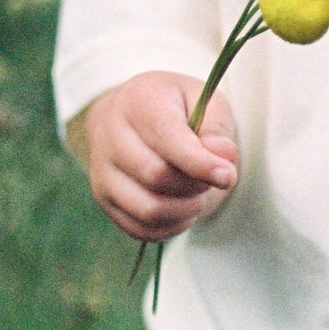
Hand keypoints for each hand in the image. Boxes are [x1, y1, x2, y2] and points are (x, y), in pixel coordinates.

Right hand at [77, 71, 237, 242]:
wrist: (136, 118)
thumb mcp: (204, 101)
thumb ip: (216, 128)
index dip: (199, 163)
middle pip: (156, 176)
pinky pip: (141, 229)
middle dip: (196, 184)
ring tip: (197, 192)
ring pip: (148, 209)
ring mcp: (101, 170)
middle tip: (213, 176)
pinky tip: (183, 207)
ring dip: (185, 209)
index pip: (165, 138)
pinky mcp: (104, 199)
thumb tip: (223, 158)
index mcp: (137, 100)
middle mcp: (109, 135)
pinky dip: (172, 226)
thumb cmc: (177, 108)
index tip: (227, 176)